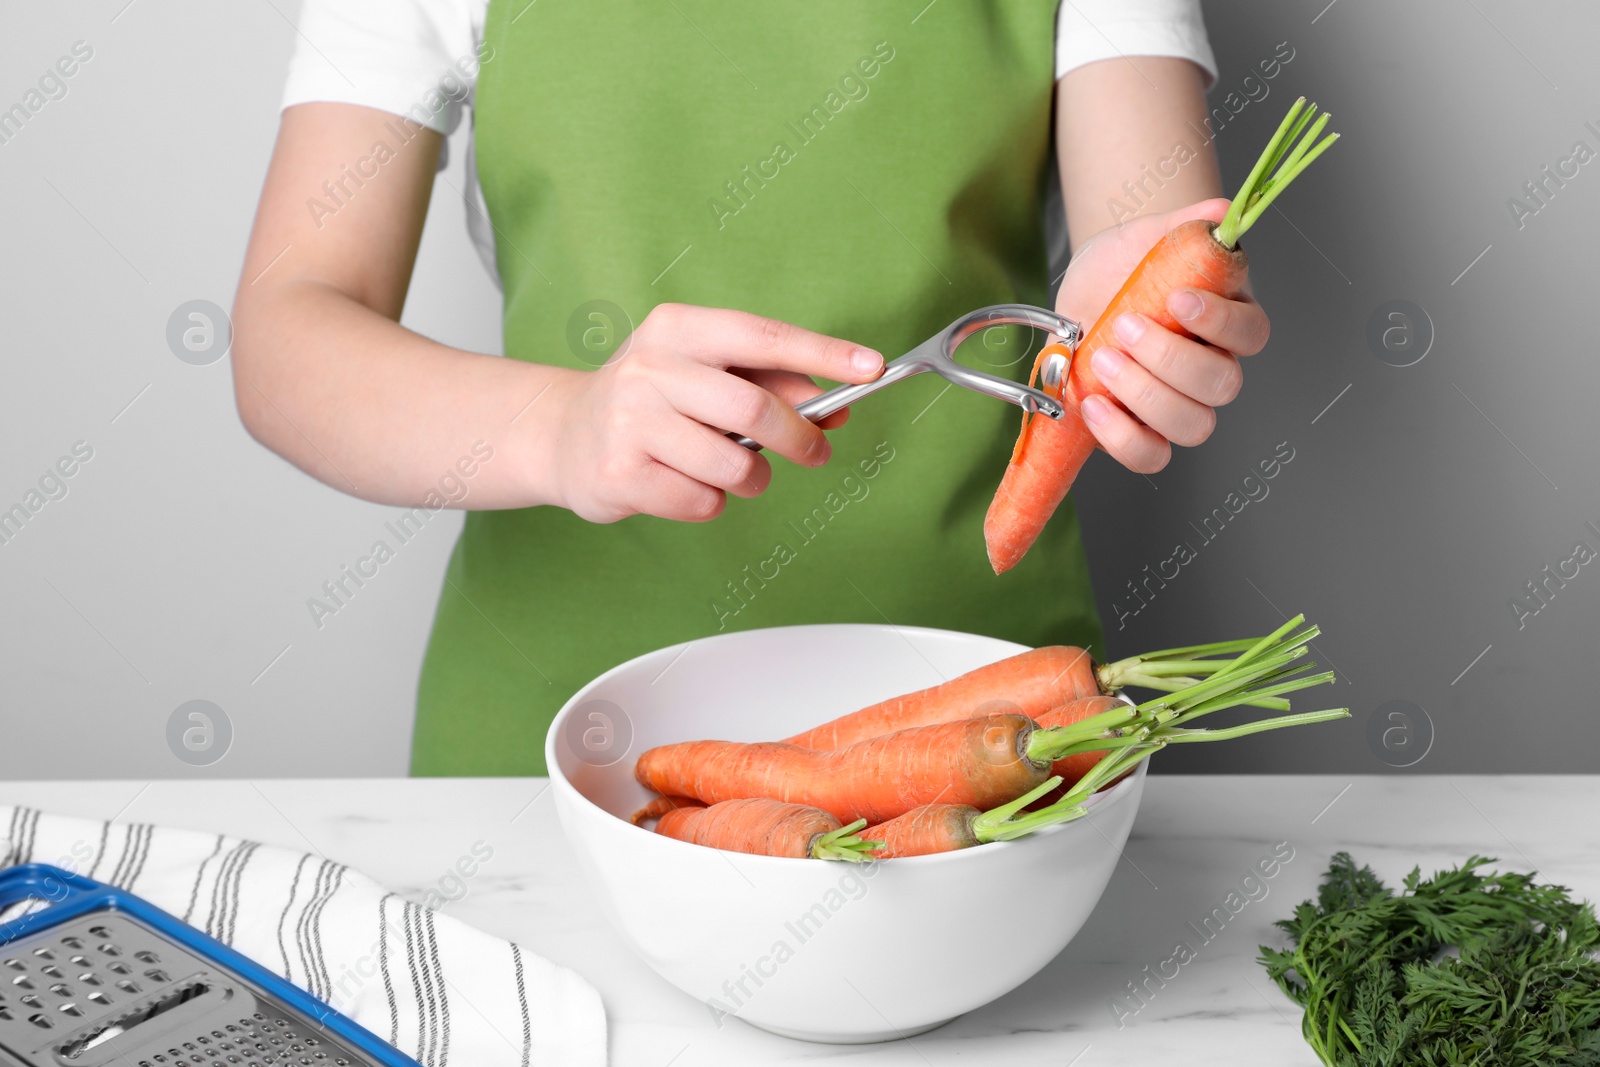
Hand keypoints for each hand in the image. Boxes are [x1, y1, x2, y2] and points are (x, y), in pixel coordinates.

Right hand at [547, 303, 883, 522]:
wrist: (563, 435)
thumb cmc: (652, 401)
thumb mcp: (705, 373)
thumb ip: (770, 382)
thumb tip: (836, 406)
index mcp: (677, 329)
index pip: (762, 336)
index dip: (822, 353)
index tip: (871, 369)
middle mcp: (649, 368)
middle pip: (753, 409)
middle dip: (799, 438)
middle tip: (815, 452)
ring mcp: (629, 421)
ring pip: (732, 464)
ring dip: (751, 479)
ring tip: (733, 472)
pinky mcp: (619, 472)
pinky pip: (701, 500)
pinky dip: (710, 502)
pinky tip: (685, 485)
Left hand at [1055, 199, 1270, 473]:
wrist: (1078, 298)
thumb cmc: (1120, 270)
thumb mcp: (1142, 238)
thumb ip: (1182, 227)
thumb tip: (1221, 212)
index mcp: (1227, 319)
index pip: (1251, 333)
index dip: (1220, 322)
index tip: (1177, 298)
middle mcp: (1212, 367)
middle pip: (1222, 385)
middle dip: (1170, 359)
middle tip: (1124, 325)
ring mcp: (1179, 404)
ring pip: (1193, 425)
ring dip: (1145, 395)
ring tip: (1103, 360)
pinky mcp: (1143, 432)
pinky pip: (1151, 456)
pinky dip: (1122, 438)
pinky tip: (1094, 406)